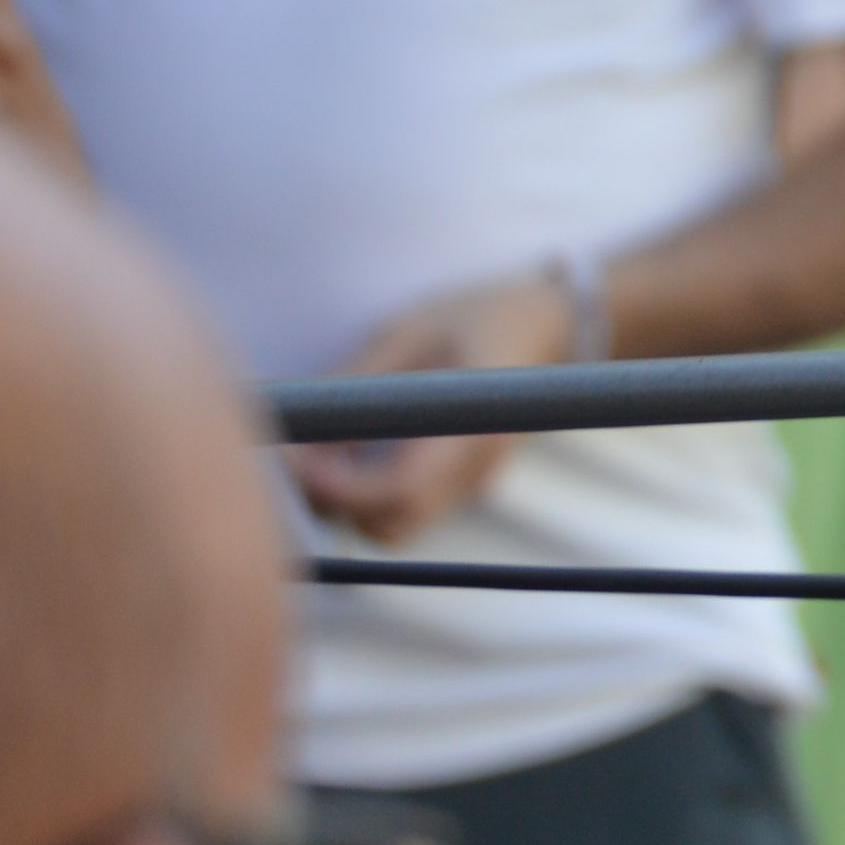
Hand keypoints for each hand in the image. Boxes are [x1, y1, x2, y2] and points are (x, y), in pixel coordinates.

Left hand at [288, 265, 587, 541]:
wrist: (550, 323)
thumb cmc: (476, 317)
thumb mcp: (407, 333)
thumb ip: (354, 384)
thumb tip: (294, 426)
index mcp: (472, 430)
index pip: (399, 490)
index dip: (336, 485)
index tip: (294, 453)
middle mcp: (475, 472)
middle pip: (389, 527)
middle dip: (332, 502)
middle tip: (295, 451)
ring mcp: (470, 484)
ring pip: (391, 524)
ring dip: (343, 499)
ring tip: (318, 445)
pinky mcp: (459, 484)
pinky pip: (401, 507)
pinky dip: (362, 491)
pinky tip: (346, 448)